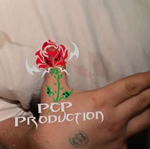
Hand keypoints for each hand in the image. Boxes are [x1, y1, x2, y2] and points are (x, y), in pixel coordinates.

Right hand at [28, 70, 149, 148]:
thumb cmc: (54, 121)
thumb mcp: (52, 92)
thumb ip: (57, 71)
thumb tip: (55, 54)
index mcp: (102, 101)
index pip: (131, 86)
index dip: (145, 78)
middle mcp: (116, 118)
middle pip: (143, 101)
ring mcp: (120, 135)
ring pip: (145, 120)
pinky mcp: (119, 148)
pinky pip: (132, 135)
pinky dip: (136, 126)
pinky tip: (134, 123)